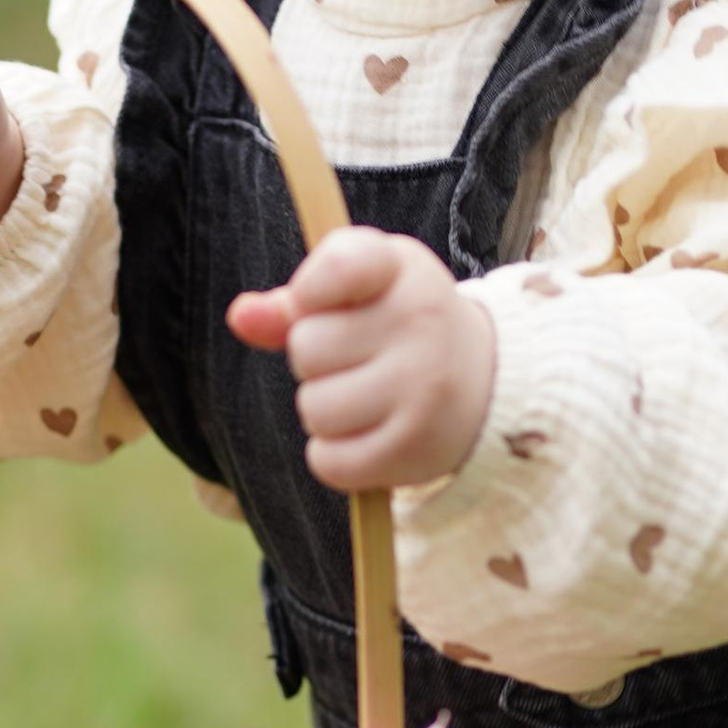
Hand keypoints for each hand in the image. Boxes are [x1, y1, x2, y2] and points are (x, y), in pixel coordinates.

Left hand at [228, 228, 497, 492]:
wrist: (486, 384)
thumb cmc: (401, 326)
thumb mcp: (361, 292)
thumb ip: (297, 300)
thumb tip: (240, 317)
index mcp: (403, 270)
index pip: (337, 265)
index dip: (310, 292)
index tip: (327, 302)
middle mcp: (420, 324)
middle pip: (305, 348)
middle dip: (316, 359)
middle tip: (360, 359)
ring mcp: (422, 389)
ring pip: (314, 408)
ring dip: (324, 410)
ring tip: (365, 399)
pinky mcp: (414, 449)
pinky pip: (328, 462)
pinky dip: (334, 456)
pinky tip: (366, 436)